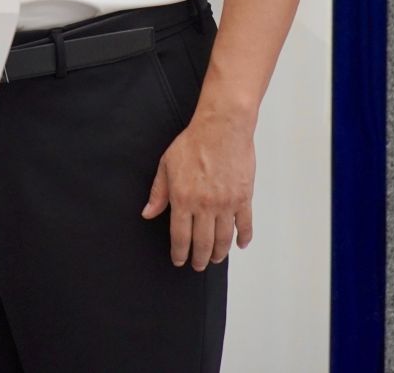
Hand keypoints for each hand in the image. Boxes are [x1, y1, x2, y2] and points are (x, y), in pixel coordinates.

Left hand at [141, 108, 255, 269]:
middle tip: (198, 266)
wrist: (222, 128)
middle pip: (202, 243)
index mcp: (183, 199)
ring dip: (219, 252)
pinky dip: (244, 238)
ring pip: (223, 238)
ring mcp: (226, 204)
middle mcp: (205, 206)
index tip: (179, 260)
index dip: (179, 252)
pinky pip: (245, 225)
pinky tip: (240, 244)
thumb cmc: (193, 143)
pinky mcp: (244, 198)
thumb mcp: (167, 164)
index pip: (180, 236)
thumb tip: (148, 213)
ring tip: (215, 259)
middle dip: (199, 259)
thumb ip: (158, 192)